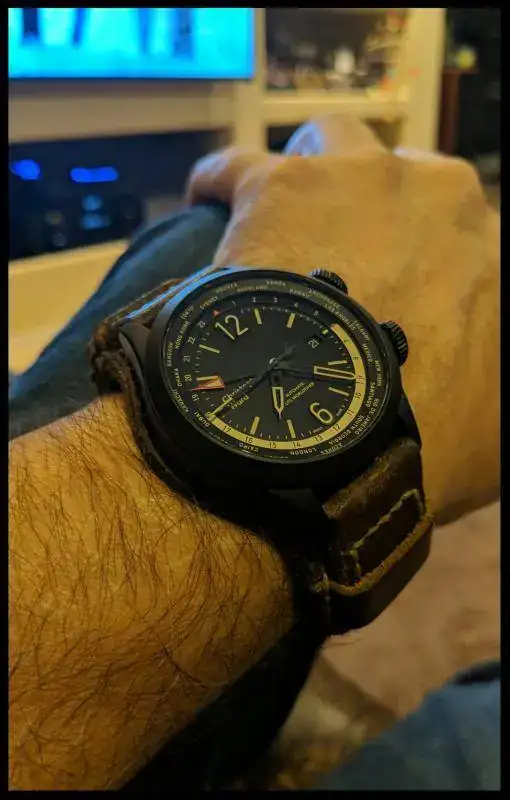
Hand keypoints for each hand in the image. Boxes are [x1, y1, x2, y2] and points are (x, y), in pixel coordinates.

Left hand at [187, 115, 499, 522]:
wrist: (360, 435)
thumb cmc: (435, 439)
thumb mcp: (495, 420)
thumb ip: (489, 384)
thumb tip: (475, 397)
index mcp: (489, 250)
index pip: (453, 232)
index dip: (416, 254)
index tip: (388, 283)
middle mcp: (437, 196)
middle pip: (398, 175)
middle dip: (368, 201)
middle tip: (334, 249)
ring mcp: (361, 181)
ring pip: (332, 142)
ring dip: (308, 171)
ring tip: (277, 215)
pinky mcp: (281, 189)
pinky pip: (237, 166)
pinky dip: (221, 184)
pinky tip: (207, 205)